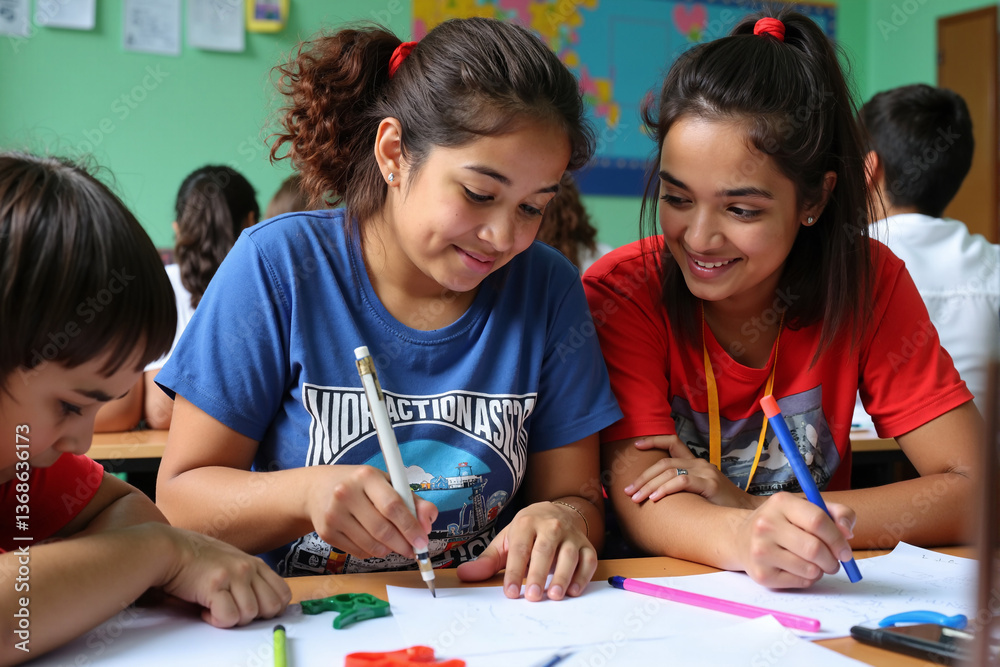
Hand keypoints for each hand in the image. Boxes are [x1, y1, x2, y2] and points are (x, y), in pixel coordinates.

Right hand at [156, 524, 290, 627]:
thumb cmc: (198, 559)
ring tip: (216, 607)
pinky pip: (229, 617)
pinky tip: (206, 610)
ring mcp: (234, 575)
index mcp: (255, 563)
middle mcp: (248, 568)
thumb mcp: (233, 562)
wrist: (171, 549)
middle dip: (254, 616)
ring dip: (232, 618)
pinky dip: (217, 620)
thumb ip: (251, 577)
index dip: (272, 609)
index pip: (283, 594)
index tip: (254, 611)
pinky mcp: (215, 585)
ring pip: (250, 614)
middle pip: (272, 607)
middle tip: (234, 610)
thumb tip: (265, 603)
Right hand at [308, 465, 437, 559]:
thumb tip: (428, 521)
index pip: (392, 506)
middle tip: (414, 550)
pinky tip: (375, 542)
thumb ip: (412, 500)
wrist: (315, 489)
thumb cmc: (359, 485)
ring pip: (371, 545)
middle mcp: (346, 493)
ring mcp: (334, 514)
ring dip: (389, 550)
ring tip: (395, 545)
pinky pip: (358, 551)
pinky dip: (373, 552)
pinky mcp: (326, 532)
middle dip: (403, 544)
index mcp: (366, 476)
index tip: (423, 540)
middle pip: (382, 529)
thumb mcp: (386, 482)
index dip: (411, 527)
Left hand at [455, 500, 596, 601]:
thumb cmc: (528, 531)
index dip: (513, 571)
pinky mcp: (586, 545)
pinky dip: (583, 576)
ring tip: (553, 596)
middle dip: (538, 574)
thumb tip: (464, 574)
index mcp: (526, 522)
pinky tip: (573, 591)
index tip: (509, 592)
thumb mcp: (506, 540)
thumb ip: (487, 560)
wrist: (558, 512)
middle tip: (532, 596)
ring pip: (569, 555)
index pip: (519, 548)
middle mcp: (551, 526)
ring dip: (563, 576)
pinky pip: (588, 560)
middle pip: (544, 550)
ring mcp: (571, 535)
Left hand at [624, 436, 758, 508]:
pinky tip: (655, 499)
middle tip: (628, 491)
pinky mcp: (710, 484)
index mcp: (695, 462)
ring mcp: (705, 472)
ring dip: (649, 485)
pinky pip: (682, 482)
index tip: (636, 445)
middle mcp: (699, 463)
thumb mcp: (698, 491)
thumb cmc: (718, 505)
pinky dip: (665, 489)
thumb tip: (653, 492)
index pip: (672, 442)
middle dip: (643, 477)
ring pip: (669, 471)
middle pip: (663, 462)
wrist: (745, 512)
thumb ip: (681, 487)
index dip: (654, 440)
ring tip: (636, 498)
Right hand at [734, 492, 855, 587]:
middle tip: (835, 562)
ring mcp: (760, 551)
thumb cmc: (783, 523)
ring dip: (821, 570)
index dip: (838, 539)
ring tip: (813, 563)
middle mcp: (766, 525)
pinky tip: (798, 569)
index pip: (818, 521)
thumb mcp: (806, 508)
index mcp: (780, 503)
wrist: (741, 538)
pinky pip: (800, 582)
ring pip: (810, 569)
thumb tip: (847, 532)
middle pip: (814, 549)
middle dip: (833, 560)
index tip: (845, 550)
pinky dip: (808, 579)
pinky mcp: (761, 575)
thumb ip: (836, 514)